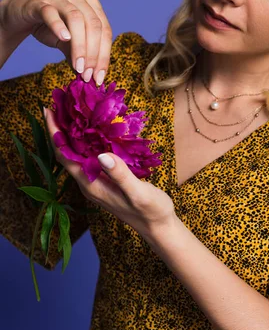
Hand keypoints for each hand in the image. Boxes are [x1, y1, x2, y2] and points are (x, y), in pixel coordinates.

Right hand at [0, 0, 112, 85]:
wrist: (20, 14)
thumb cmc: (48, 26)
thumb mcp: (67, 42)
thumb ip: (79, 54)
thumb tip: (90, 75)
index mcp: (92, 2)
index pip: (104, 30)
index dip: (104, 55)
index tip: (99, 76)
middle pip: (93, 25)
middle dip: (93, 53)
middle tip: (87, 74)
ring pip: (76, 19)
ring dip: (79, 46)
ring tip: (78, 66)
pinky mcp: (41, 1)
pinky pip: (51, 13)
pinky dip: (59, 26)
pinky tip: (64, 39)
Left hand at [44, 107, 177, 241]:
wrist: (159, 227)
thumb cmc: (150, 211)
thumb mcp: (137, 192)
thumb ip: (120, 175)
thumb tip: (103, 155)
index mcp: (91, 185)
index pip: (65, 155)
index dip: (55, 133)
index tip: (49, 110)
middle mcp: (89, 182)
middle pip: (66, 152)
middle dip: (59, 129)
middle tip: (58, 103)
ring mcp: (97, 181)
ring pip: (78, 153)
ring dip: (72, 133)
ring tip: (71, 111)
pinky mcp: (106, 179)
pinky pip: (90, 156)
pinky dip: (88, 139)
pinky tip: (95, 128)